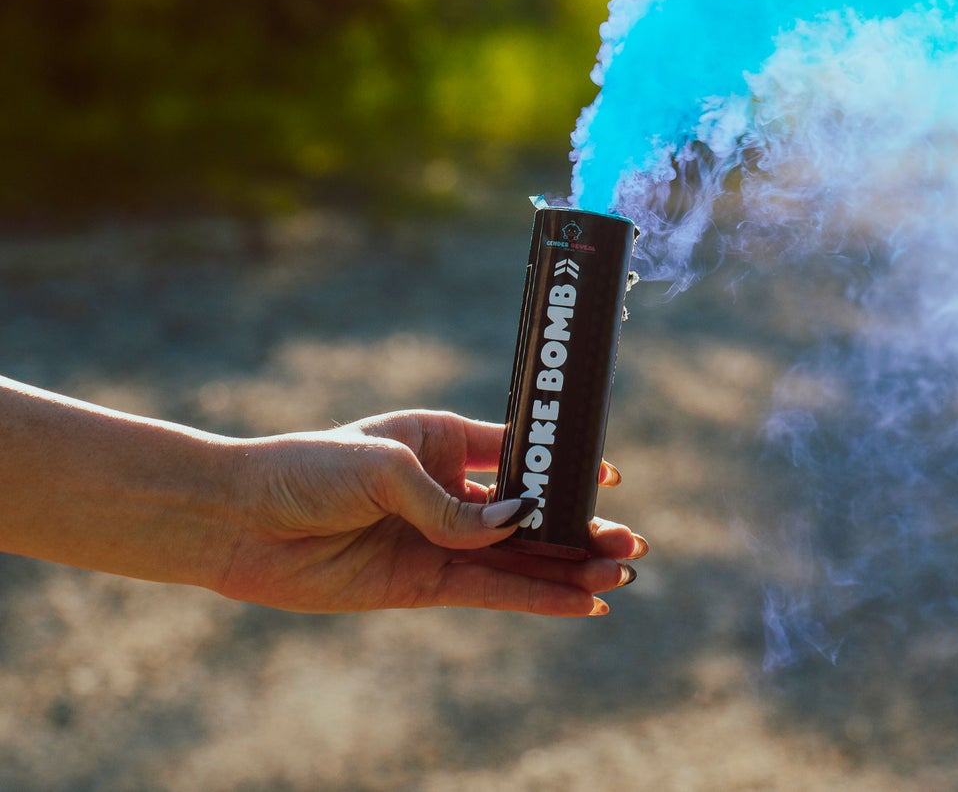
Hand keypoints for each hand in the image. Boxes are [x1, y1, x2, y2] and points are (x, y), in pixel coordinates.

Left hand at [215, 410, 645, 616]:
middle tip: (631, 543)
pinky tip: (575, 605)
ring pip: (519, 556)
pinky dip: (533, 597)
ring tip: (619, 575)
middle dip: (580, 526)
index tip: (609, 476)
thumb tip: (516, 523)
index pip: (518, 451)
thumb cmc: (307, 469)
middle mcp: (448, 489)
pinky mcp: (421, 583)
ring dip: (567, 567)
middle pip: (530, 511)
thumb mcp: (384, 470)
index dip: (564, 465)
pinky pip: (489, 590)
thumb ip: (452, 504)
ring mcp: (437, 538)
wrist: (240, 522)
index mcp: (442, 439)